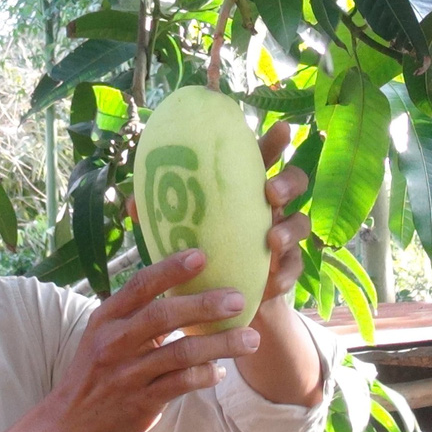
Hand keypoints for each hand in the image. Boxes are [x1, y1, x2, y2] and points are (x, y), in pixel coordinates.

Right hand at [46, 250, 262, 431]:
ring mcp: (128, 374)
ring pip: (181, 353)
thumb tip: (183, 281)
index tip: (201, 255)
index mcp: (106, 318)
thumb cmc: (97, 369)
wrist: (71, 422)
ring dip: (220, 344)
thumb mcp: (104, 333)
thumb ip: (136, 311)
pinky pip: (181, 384)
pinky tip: (220, 371)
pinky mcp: (141, 402)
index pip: (140, 285)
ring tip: (250, 339)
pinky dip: (205, 375)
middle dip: (204, 305)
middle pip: (163, 316)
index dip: (170, 269)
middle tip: (238, 299)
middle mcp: (115, 342)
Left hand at [127, 120, 313, 304]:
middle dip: (288, 181)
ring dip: (289, 229)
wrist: (220, 303)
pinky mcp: (286, 269)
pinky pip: (295, 266)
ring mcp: (281, 237)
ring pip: (300, 222)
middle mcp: (269, 209)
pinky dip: (286, 272)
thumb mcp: (177, 235)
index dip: (274, 142)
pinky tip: (274, 280)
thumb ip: (159, 217)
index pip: (261, 159)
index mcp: (243, 191)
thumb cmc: (200, 255)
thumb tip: (131, 203)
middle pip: (293, 182)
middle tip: (270, 192)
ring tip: (272, 240)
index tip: (282, 128)